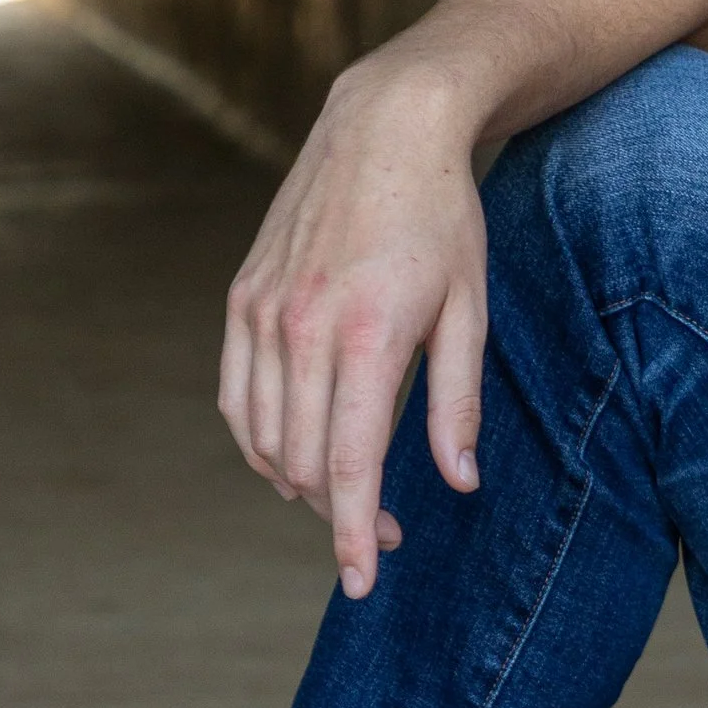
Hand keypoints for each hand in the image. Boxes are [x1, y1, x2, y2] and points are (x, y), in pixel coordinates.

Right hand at [220, 53, 489, 597]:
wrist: (385, 126)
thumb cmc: (444, 217)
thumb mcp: (471, 310)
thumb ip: (457, 403)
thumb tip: (456, 484)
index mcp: (366, 337)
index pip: (345, 466)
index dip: (351, 536)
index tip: (363, 582)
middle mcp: (301, 328)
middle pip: (300, 463)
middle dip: (337, 513)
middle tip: (385, 528)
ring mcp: (262, 312)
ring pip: (260, 436)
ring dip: (295, 482)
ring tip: (343, 495)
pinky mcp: (242, 296)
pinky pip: (237, 395)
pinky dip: (258, 438)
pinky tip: (291, 453)